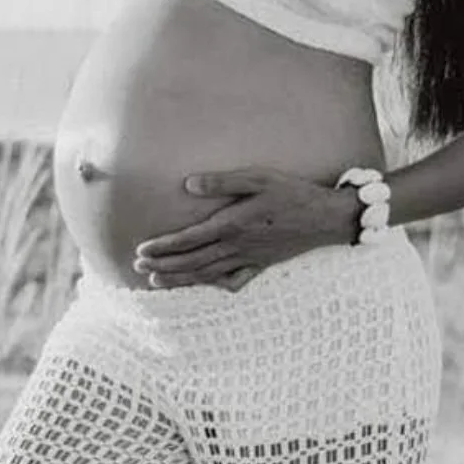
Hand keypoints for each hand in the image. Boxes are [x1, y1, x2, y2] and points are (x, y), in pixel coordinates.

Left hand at [133, 167, 354, 292]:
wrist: (325, 218)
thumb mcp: (258, 178)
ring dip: (179, 279)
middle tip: (139, 267)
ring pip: (206, 274)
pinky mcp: (261, 265)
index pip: (188, 239)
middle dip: (163, 265)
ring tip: (156, 282)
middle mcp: (236, 246)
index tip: (141, 250)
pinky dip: (214, 286)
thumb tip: (188, 184)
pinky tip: (205, 286)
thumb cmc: (291, 192)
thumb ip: (222, 182)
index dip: (163, 247)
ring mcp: (249, 259)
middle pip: (192, 261)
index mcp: (232, 225)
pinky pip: (233, 281)